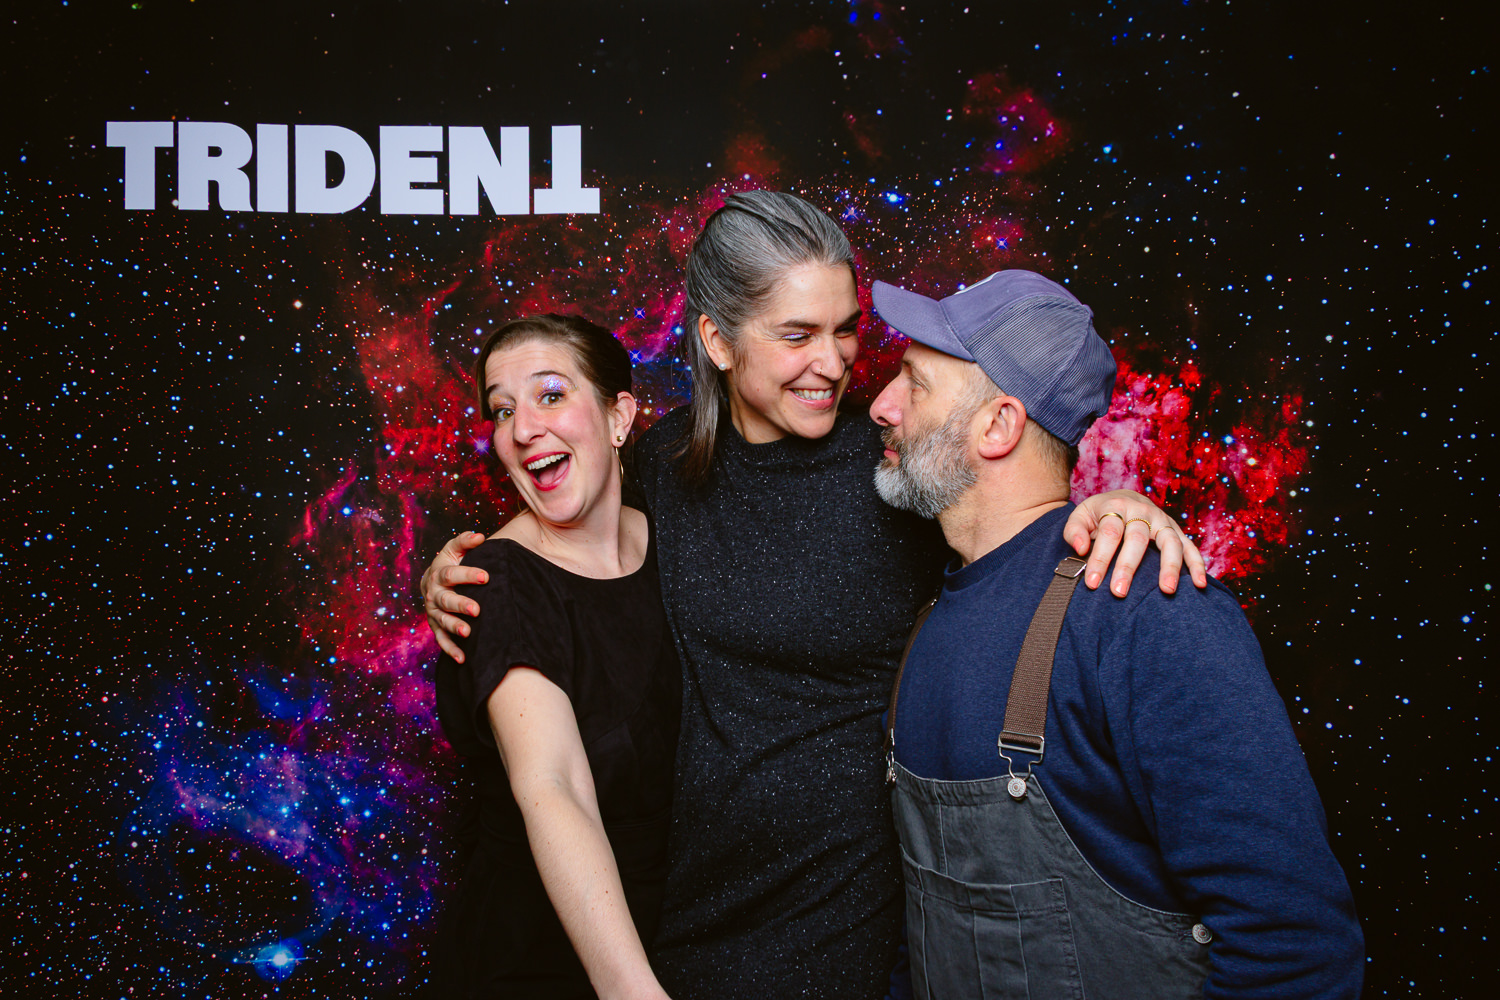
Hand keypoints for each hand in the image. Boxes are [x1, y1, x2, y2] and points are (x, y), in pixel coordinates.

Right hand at [422, 531, 489, 660]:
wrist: (431, 582)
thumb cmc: (450, 563)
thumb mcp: (454, 550)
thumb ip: (465, 542)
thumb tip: (480, 536)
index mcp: (439, 573)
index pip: (452, 574)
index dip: (468, 574)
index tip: (486, 576)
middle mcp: (434, 594)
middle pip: (446, 600)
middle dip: (461, 604)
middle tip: (477, 609)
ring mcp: (434, 612)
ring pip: (443, 620)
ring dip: (454, 627)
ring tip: (468, 632)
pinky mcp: (436, 627)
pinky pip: (442, 640)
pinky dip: (451, 650)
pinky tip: (463, 659)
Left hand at [1064, 491, 1207, 596]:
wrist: (1120, 498)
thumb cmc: (1098, 514)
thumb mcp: (1080, 516)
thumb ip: (1074, 531)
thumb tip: (1081, 548)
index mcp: (1116, 506)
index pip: (1109, 533)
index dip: (1100, 558)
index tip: (1092, 583)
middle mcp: (1142, 511)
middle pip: (1137, 539)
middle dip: (1127, 567)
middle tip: (1119, 592)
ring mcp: (1162, 520)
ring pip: (1169, 542)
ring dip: (1170, 566)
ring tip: (1166, 590)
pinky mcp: (1176, 530)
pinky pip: (1190, 546)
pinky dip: (1197, 564)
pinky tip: (1199, 584)